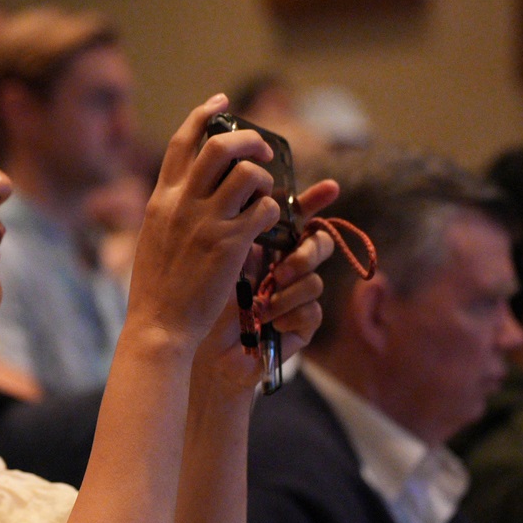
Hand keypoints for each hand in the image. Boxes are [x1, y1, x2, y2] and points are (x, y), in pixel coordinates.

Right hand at [126, 95, 283, 347]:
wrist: (159, 324)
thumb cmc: (156, 288)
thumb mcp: (152, 236)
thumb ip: (169, 208)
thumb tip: (184, 188)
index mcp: (161, 198)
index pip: (183, 142)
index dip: (204, 114)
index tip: (221, 101)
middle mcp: (182, 203)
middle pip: (221, 145)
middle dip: (249, 140)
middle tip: (262, 152)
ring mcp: (207, 222)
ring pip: (249, 174)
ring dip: (265, 181)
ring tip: (265, 199)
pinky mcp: (231, 244)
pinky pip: (265, 210)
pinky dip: (272, 214)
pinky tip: (267, 228)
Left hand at [193, 178, 338, 392]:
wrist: (192, 344)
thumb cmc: (196, 295)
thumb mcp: (211, 249)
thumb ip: (231, 216)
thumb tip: (241, 178)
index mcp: (263, 243)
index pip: (294, 216)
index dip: (314, 200)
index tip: (330, 187)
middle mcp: (283, 265)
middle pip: (318, 243)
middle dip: (307, 254)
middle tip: (280, 271)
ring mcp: (294, 295)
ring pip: (315, 279)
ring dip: (287, 294)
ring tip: (259, 307)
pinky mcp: (301, 325)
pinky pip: (312, 311)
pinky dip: (287, 317)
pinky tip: (266, 324)